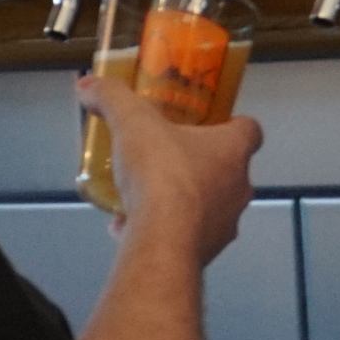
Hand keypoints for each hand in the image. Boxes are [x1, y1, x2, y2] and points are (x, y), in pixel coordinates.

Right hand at [76, 70, 258, 270]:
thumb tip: (89, 85)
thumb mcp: (132, 122)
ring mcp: (224, 225)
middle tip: (167, 158)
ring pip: (204, 208)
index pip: (250, 131)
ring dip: (178, 202)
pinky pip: (183, 237)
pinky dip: (159, 230)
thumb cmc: (162, 174)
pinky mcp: (204, 253)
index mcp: (233, 151)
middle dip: (197, 166)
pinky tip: (127, 226)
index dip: (233, 125)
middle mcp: (238, 189)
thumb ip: (113, 98)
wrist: (161, 241)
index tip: (212, 123)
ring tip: (141, 196)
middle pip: (227, 171)